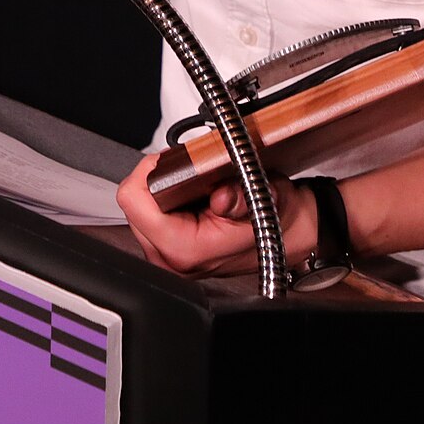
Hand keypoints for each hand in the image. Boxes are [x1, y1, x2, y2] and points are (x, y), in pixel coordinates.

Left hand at [116, 152, 311, 277]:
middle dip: (159, 181)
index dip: (151, 171)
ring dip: (164, 191)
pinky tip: (192, 201)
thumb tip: (221, 197)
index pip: (132, 199)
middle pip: (133, 202)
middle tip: (190, 177)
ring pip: (139, 207)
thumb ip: (240, 198)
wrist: (290, 238)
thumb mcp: (263, 198)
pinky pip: (150, 215)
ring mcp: (166, 258)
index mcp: (184, 250)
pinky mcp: (167, 253)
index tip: (174, 163)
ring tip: (195, 190)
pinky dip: (167, 201)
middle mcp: (169, 259)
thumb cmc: (276, 220)